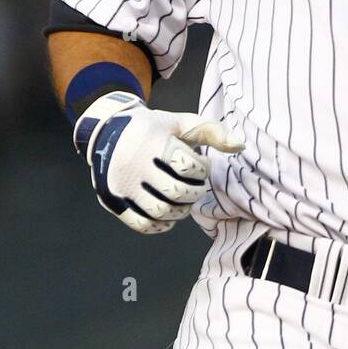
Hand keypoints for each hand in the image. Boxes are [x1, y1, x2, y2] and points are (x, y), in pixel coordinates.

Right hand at [73, 91, 243, 234]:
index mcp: (152, 142)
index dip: (201, 169)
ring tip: (183, 201)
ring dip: (180, 211)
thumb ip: (212, 131)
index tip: (200, 166)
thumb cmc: (153, 130)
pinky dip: (159, 225)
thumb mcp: (181, 123)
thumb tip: (240, 146)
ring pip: (159, 210)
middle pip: (175, 192)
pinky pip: (140, 223)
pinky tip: (167, 217)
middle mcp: (134, 164)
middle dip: (194, 193)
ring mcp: (122, 185)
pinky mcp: (113, 200)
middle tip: (195, 187)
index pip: (187, 166)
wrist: (108, 133)